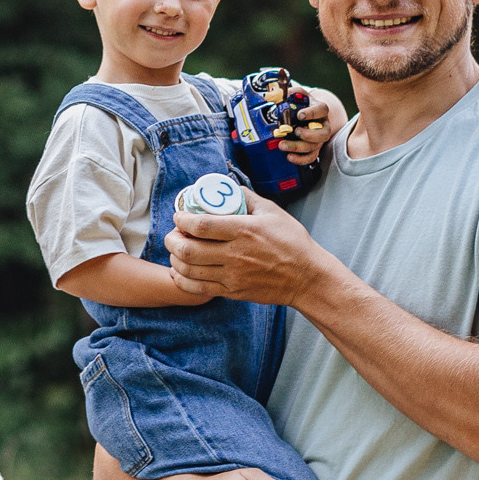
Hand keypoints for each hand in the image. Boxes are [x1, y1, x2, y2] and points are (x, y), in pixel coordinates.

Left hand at [167, 197, 330, 305]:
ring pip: (189, 270)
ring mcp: (233, 276)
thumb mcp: (273, 212)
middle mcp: (235, 254)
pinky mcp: (233, 291)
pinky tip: (180, 272)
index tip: (179, 215)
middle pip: (188, 249)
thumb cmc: (292, 242)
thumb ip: (247, 197)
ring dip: (174, 259)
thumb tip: (228, 187)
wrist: (307, 278)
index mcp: (244, 230)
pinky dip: (182, 280)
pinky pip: (198, 288)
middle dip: (172, 240)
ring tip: (176, 250)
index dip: (182, 219)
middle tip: (173, 234)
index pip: (201, 225)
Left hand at [281, 90, 335, 165]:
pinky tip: (289, 156)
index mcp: (320, 109)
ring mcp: (319, 138)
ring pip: (315, 146)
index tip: (300, 115)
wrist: (306, 113)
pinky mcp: (313, 148)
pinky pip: (311, 157)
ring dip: (298, 147)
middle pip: (324, 133)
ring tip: (283, 145)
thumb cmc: (302, 104)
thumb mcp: (296, 94)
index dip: (312, 113)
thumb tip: (272, 94)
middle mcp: (323, 125)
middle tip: (296, 132)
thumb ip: (287, 93)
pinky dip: (300, 159)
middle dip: (309, 134)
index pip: (322, 110)